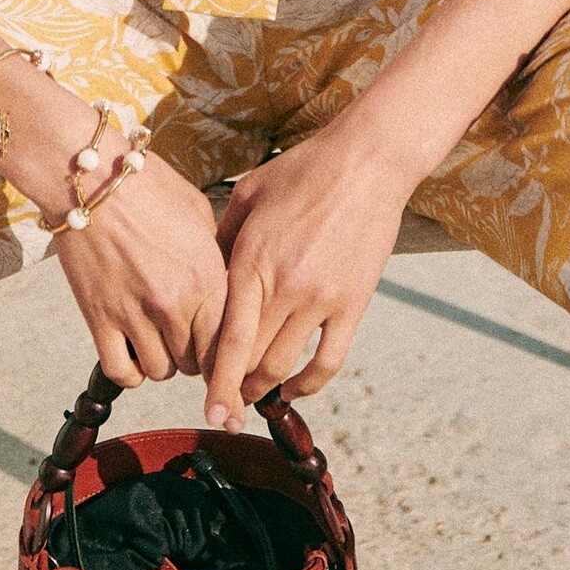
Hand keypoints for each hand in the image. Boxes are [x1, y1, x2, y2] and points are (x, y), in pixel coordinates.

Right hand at [48, 149, 231, 390]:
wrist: (89, 177)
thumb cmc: (145, 185)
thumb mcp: (198, 212)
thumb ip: (213, 255)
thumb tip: (222, 283)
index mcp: (206, 276)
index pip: (228, 342)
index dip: (227, 356)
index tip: (224, 359)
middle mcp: (174, 302)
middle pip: (195, 362)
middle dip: (195, 355)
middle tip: (186, 337)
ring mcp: (135, 313)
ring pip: (161, 371)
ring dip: (162, 361)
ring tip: (158, 339)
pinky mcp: (99, 318)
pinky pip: (121, 371)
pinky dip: (130, 372)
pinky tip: (132, 352)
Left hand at [204, 120, 413, 427]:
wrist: (366, 161)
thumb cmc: (303, 170)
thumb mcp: (248, 195)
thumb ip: (222, 239)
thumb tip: (202, 277)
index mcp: (251, 260)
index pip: (228, 339)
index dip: (215, 381)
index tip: (207, 409)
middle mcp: (284, 286)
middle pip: (252, 360)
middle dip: (233, 389)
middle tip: (223, 401)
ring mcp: (321, 299)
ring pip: (284, 365)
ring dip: (264, 389)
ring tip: (251, 395)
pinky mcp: (352, 303)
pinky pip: (328, 360)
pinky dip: (307, 385)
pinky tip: (291, 391)